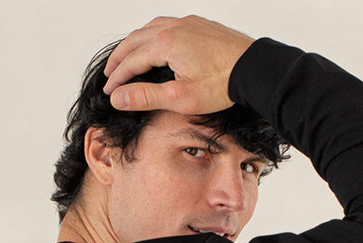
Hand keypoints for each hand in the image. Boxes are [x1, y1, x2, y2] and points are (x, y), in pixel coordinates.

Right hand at [101, 15, 254, 114]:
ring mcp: (188, 23)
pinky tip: (155, 43)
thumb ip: (146, 97)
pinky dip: (153, 34)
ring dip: (135, 43)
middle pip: (136, 40)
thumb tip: (117, 98)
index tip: (109, 92)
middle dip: (120, 58)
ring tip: (127, 57)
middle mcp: (174, 27)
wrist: (252, 68)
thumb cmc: (220, 85)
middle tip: (109, 74)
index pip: (131, 61)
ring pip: (151, 28)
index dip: (117, 78)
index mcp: (165, 43)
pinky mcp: (200, 25)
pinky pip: (168, 24)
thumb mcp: (179, 98)